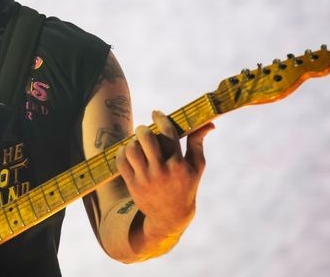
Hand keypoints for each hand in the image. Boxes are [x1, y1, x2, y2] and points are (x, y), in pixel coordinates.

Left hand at [115, 110, 214, 237]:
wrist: (171, 216)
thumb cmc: (186, 186)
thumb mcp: (196, 166)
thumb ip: (198, 142)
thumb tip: (209, 123)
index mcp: (179, 164)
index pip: (168, 133)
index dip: (161, 119)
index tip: (156, 113)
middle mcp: (162, 171)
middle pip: (146, 138)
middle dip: (143, 129)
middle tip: (144, 130)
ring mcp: (146, 179)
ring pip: (131, 149)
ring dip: (132, 142)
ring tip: (136, 143)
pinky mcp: (133, 185)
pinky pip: (121, 162)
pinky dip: (122, 153)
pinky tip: (128, 153)